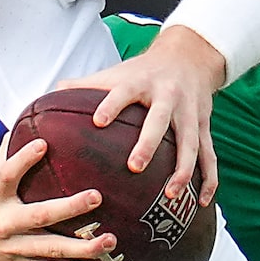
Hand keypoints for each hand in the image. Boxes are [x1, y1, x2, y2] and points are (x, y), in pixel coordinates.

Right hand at [0, 134, 117, 260]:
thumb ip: (6, 156)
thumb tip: (26, 120)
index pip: (6, 175)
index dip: (22, 159)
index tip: (42, 144)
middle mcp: (5, 224)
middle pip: (40, 216)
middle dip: (69, 208)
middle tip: (96, 196)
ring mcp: (18, 248)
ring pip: (54, 249)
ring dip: (85, 247)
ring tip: (111, 240)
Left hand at [56, 25, 223, 204]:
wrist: (189, 57)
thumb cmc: (144, 71)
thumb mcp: (117, 72)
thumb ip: (85, 85)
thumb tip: (49, 95)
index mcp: (141, 82)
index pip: (123, 92)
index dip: (111, 105)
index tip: (98, 122)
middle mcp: (168, 97)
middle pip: (160, 121)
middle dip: (149, 143)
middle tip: (135, 167)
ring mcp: (190, 114)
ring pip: (190, 143)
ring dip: (182, 169)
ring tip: (170, 195)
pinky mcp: (204, 127)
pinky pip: (210, 157)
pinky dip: (208, 180)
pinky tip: (202, 202)